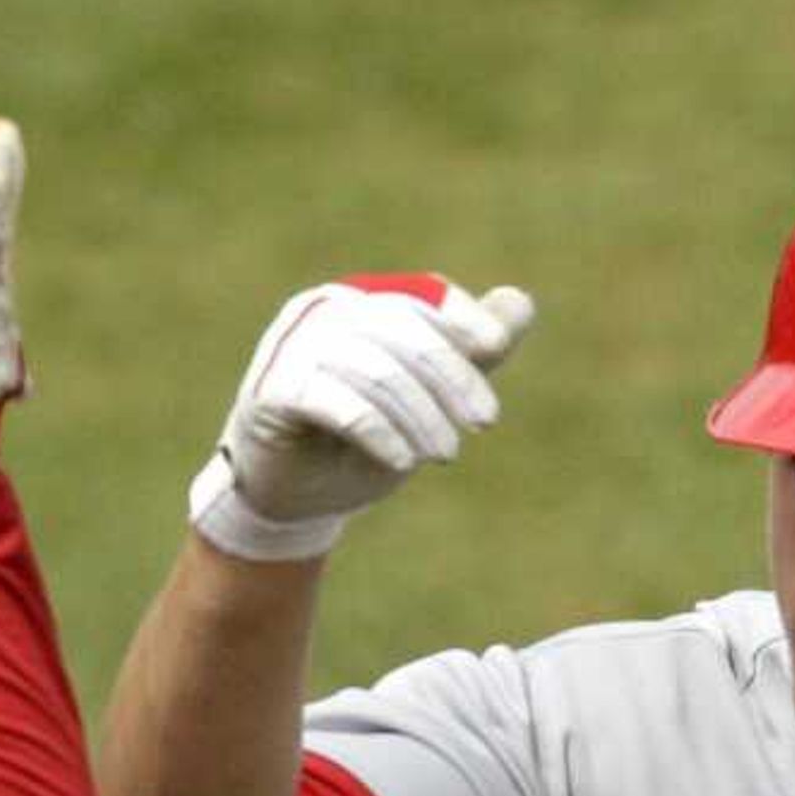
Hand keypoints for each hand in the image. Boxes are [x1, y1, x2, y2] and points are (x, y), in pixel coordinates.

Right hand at [188, 275, 536, 561]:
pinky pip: (339, 403)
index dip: (461, 319)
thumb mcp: (424, 397)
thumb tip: (521, 304)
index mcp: (359, 302)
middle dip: (451, 377)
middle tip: (482, 424)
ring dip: (421, 415)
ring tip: (444, 454)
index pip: (420, 296)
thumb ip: (467, 353)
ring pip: (376, 369)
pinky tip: (403, 461)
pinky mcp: (273, 392)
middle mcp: (322, 314)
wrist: (292, 498)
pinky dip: (380, 432)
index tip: (497, 347)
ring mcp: (292, 349)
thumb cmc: (359, 441)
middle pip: (402, 331)